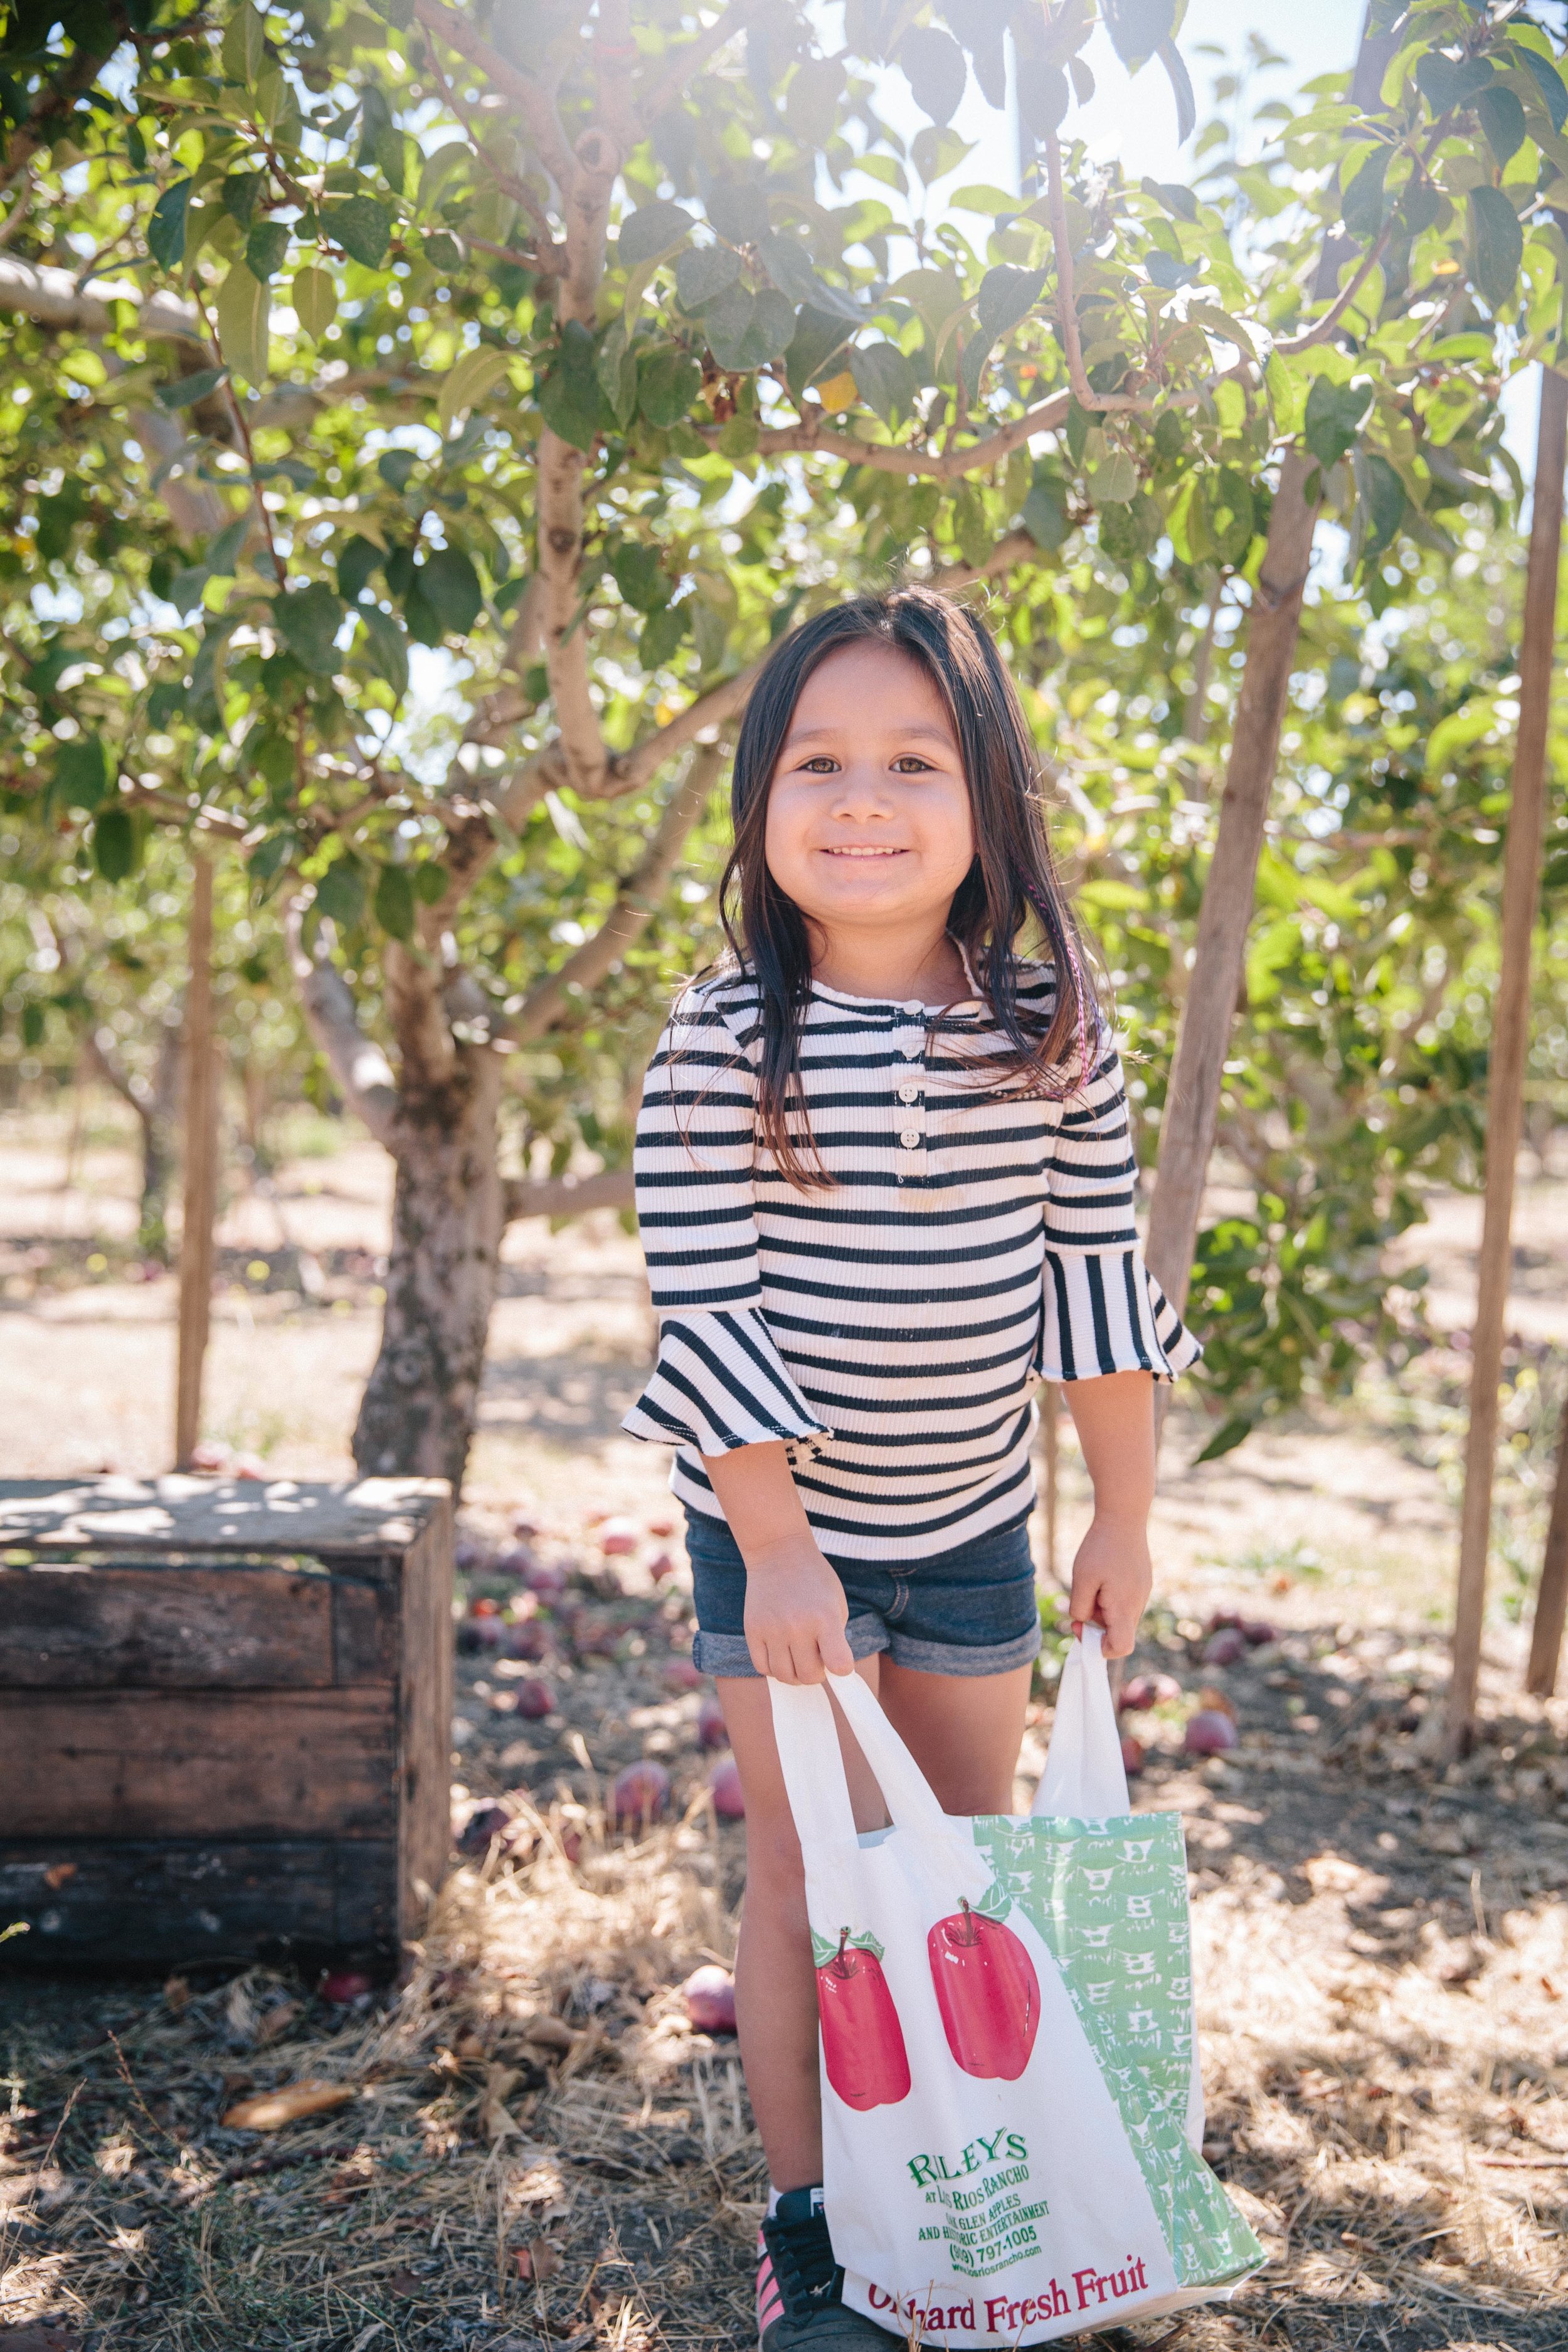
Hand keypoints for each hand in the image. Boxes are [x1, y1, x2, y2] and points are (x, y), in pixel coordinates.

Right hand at [743, 1533, 853, 1683]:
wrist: (779, 1552)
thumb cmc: (814, 1579)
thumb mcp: (836, 1602)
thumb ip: (836, 1637)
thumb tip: (829, 1670)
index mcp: (825, 1617)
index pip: (839, 1664)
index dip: (842, 1670)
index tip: (839, 1662)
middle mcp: (798, 1626)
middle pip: (809, 1676)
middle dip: (817, 1674)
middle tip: (816, 1659)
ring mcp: (772, 1629)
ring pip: (784, 1676)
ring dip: (795, 1674)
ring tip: (798, 1658)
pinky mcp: (753, 1630)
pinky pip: (762, 1667)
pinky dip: (774, 1668)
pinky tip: (781, 1654)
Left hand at [1068, 1513, 1151, 1659]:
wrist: (1124, 1517)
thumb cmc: (1101, 1547)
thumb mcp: (1082, 1579)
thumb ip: (1080, 1607)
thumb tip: (1083, 1621)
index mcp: (1124, 1607)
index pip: (1121, 1648)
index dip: (1100, 1648)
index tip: (1081, 1627)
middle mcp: (1138, 1604)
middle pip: (1117, 1632)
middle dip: (1096, 1624)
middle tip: (1080, 1600)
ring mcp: (1142, 1593)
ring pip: (1120, 1616)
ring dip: (1102, 1609)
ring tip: (1092, 1582)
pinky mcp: (1142, 1583)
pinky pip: (1125, 1602)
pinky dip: (1110, 1598)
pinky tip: (1102, 1575)